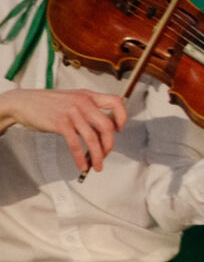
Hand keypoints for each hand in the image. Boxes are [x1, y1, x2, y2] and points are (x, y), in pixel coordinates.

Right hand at [0, 88, 126, 172]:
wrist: (24, 102)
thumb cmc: (49, 103)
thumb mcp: (73, 99)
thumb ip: (89, 109)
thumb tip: (104, 130)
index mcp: (89, 95)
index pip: (116, 102)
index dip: (122, 117)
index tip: (119, 129)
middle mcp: (83, 103)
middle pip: (107, 126)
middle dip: (109, 145)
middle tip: (106, 154)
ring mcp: (72, 113)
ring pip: (93, 138)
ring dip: (98, 156)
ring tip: (97, 166)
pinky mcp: (61, 123)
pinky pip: (76, 145)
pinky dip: (81, 158)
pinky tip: (82, 165)